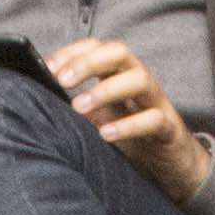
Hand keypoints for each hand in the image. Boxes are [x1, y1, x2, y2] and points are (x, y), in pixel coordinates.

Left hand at [49, 38, 211, 205]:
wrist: (172, 166)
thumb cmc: (133, 139)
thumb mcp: (101, 120)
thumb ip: (79, 108)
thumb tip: (42, 103)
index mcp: (120, 76)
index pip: (98, 48)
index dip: (73, 52)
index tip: (48, 68)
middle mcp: (139, 83)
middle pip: (119, 53)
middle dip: (88, 62)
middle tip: (62, 81)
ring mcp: (156, 103)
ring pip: (140, 79)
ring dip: (106, 90)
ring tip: (79, 107)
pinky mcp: (169, 129)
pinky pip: (154, 119)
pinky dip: (129, 125)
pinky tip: (106, 134)